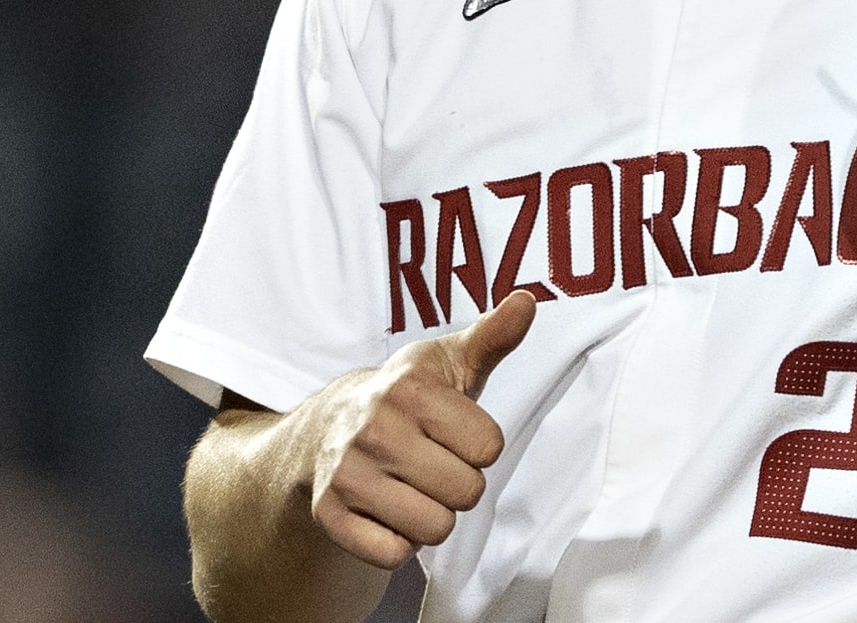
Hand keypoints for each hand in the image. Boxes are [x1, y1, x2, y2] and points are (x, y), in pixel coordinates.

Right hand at [309, 289, 535, 568]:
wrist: (328, 426)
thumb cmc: (406, 397)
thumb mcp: (449, 362)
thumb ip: (493, 337)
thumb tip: (527, 301)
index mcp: (409, 392)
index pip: (488, 447)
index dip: (480, 446)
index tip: (455, 433)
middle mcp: (373, 431)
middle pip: (466, 493)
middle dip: (459, 484)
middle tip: (433, 463)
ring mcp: (346, 475)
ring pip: (434, 528)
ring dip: (432, 516)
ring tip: (412, 486)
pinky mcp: (328, 515)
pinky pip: (393, 555)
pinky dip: (399, 543)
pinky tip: (388, 511)